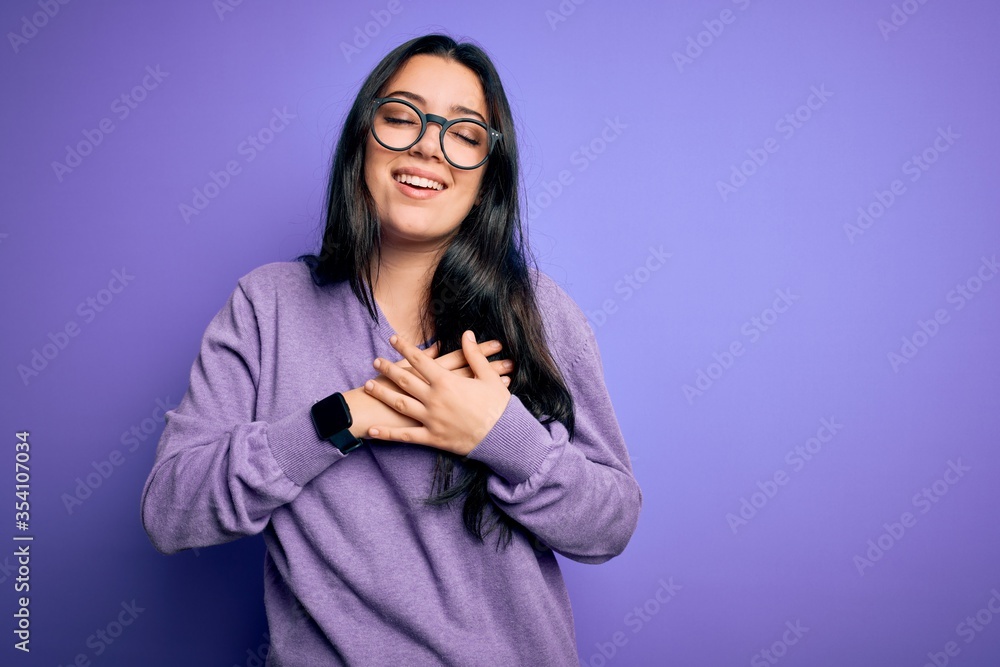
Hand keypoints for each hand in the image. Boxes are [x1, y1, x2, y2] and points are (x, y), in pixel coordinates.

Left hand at [363, 330, 512, 454]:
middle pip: (405, 380)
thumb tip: (467, 334)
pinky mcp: (432, 438)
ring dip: (382, 394)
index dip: (405, 348)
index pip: (420, 360)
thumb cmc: (498, 406)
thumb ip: (474, 354)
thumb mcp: (489, 376)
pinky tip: (372, 430)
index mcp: (447, 382)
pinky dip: (387, 434)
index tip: (393, 339)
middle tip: (375, 361)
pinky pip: (405, 436)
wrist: (502, 437)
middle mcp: (434, 399)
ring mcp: (431, 419)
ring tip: (367, 386)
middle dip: (388, 369)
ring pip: (400, 404)